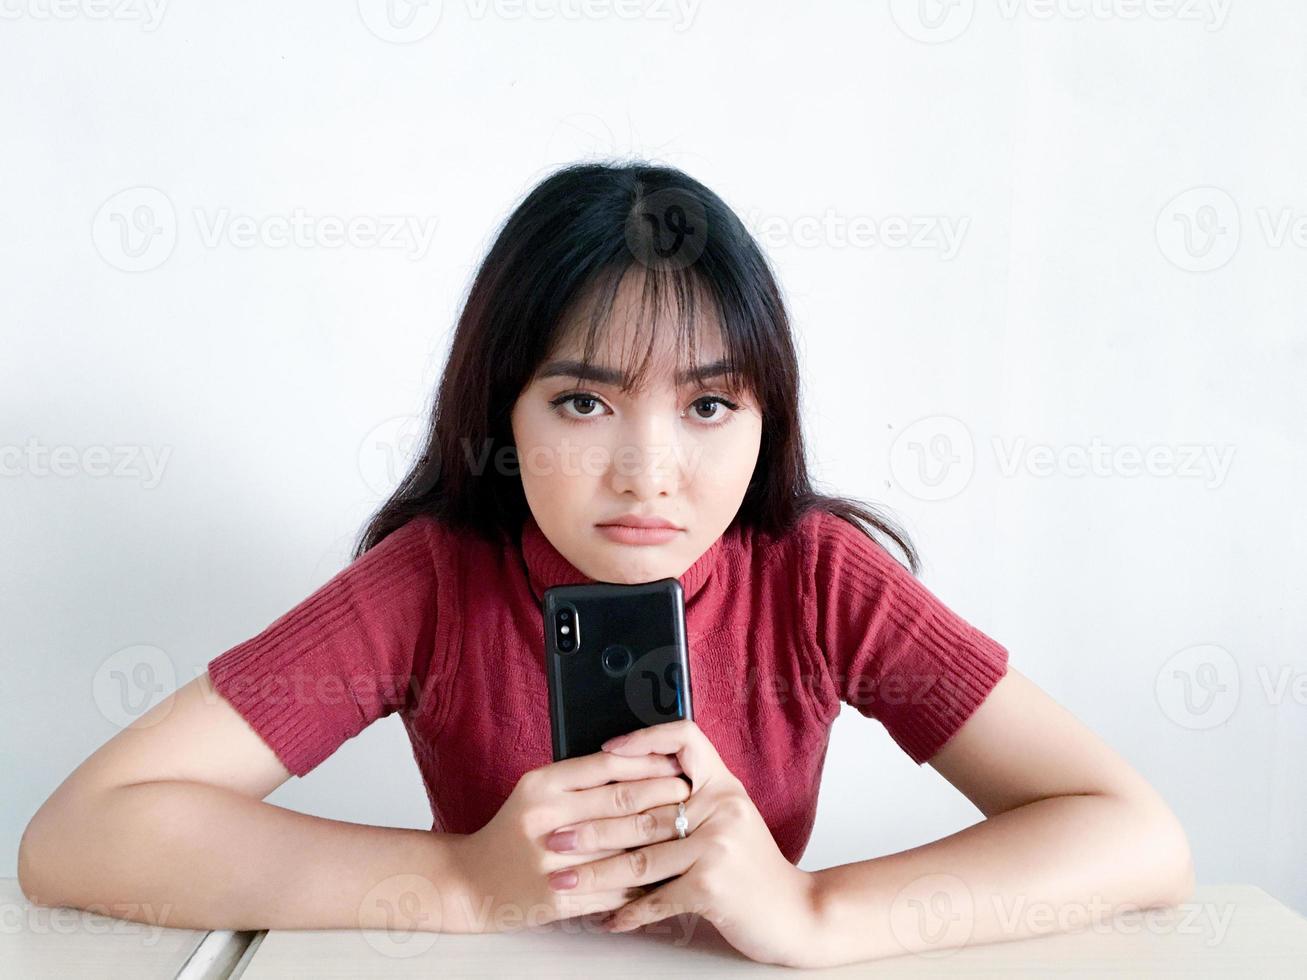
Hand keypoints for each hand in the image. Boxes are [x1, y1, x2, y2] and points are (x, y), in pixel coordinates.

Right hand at [446, 750, 690, 931]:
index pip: (607, 766)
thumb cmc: (513, 830)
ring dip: (662, 839)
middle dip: (664, 798)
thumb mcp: (536, 791)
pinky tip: (667, 871)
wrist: (471, 882)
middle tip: (690, 795)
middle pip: (621, 803)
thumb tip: (641, 762)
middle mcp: (545, 820)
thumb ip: (580, 777)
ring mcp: (552, 862)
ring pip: (624, 847)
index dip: (648, 764)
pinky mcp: (560, 897)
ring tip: (687, 830)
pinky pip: (614, 887)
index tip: (675, 764)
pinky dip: (644, 880)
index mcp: (541, 786)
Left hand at [546, 719, 824, 967]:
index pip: (684, 738)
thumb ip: (693, 801)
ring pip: (640, 857)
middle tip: (554, 835)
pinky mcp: (712, 886)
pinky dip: (626, 913)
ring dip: (595, 873)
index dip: (643, 739)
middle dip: (591, 826)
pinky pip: (656, 899)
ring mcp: (717, 846)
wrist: (797, 913)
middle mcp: (721, 808)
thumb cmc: (754, 869)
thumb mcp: (731, 819)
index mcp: (723, 786)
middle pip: (642, 810)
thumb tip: (629, 790)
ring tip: (563, 879)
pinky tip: (605, 919)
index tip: (605, 751)